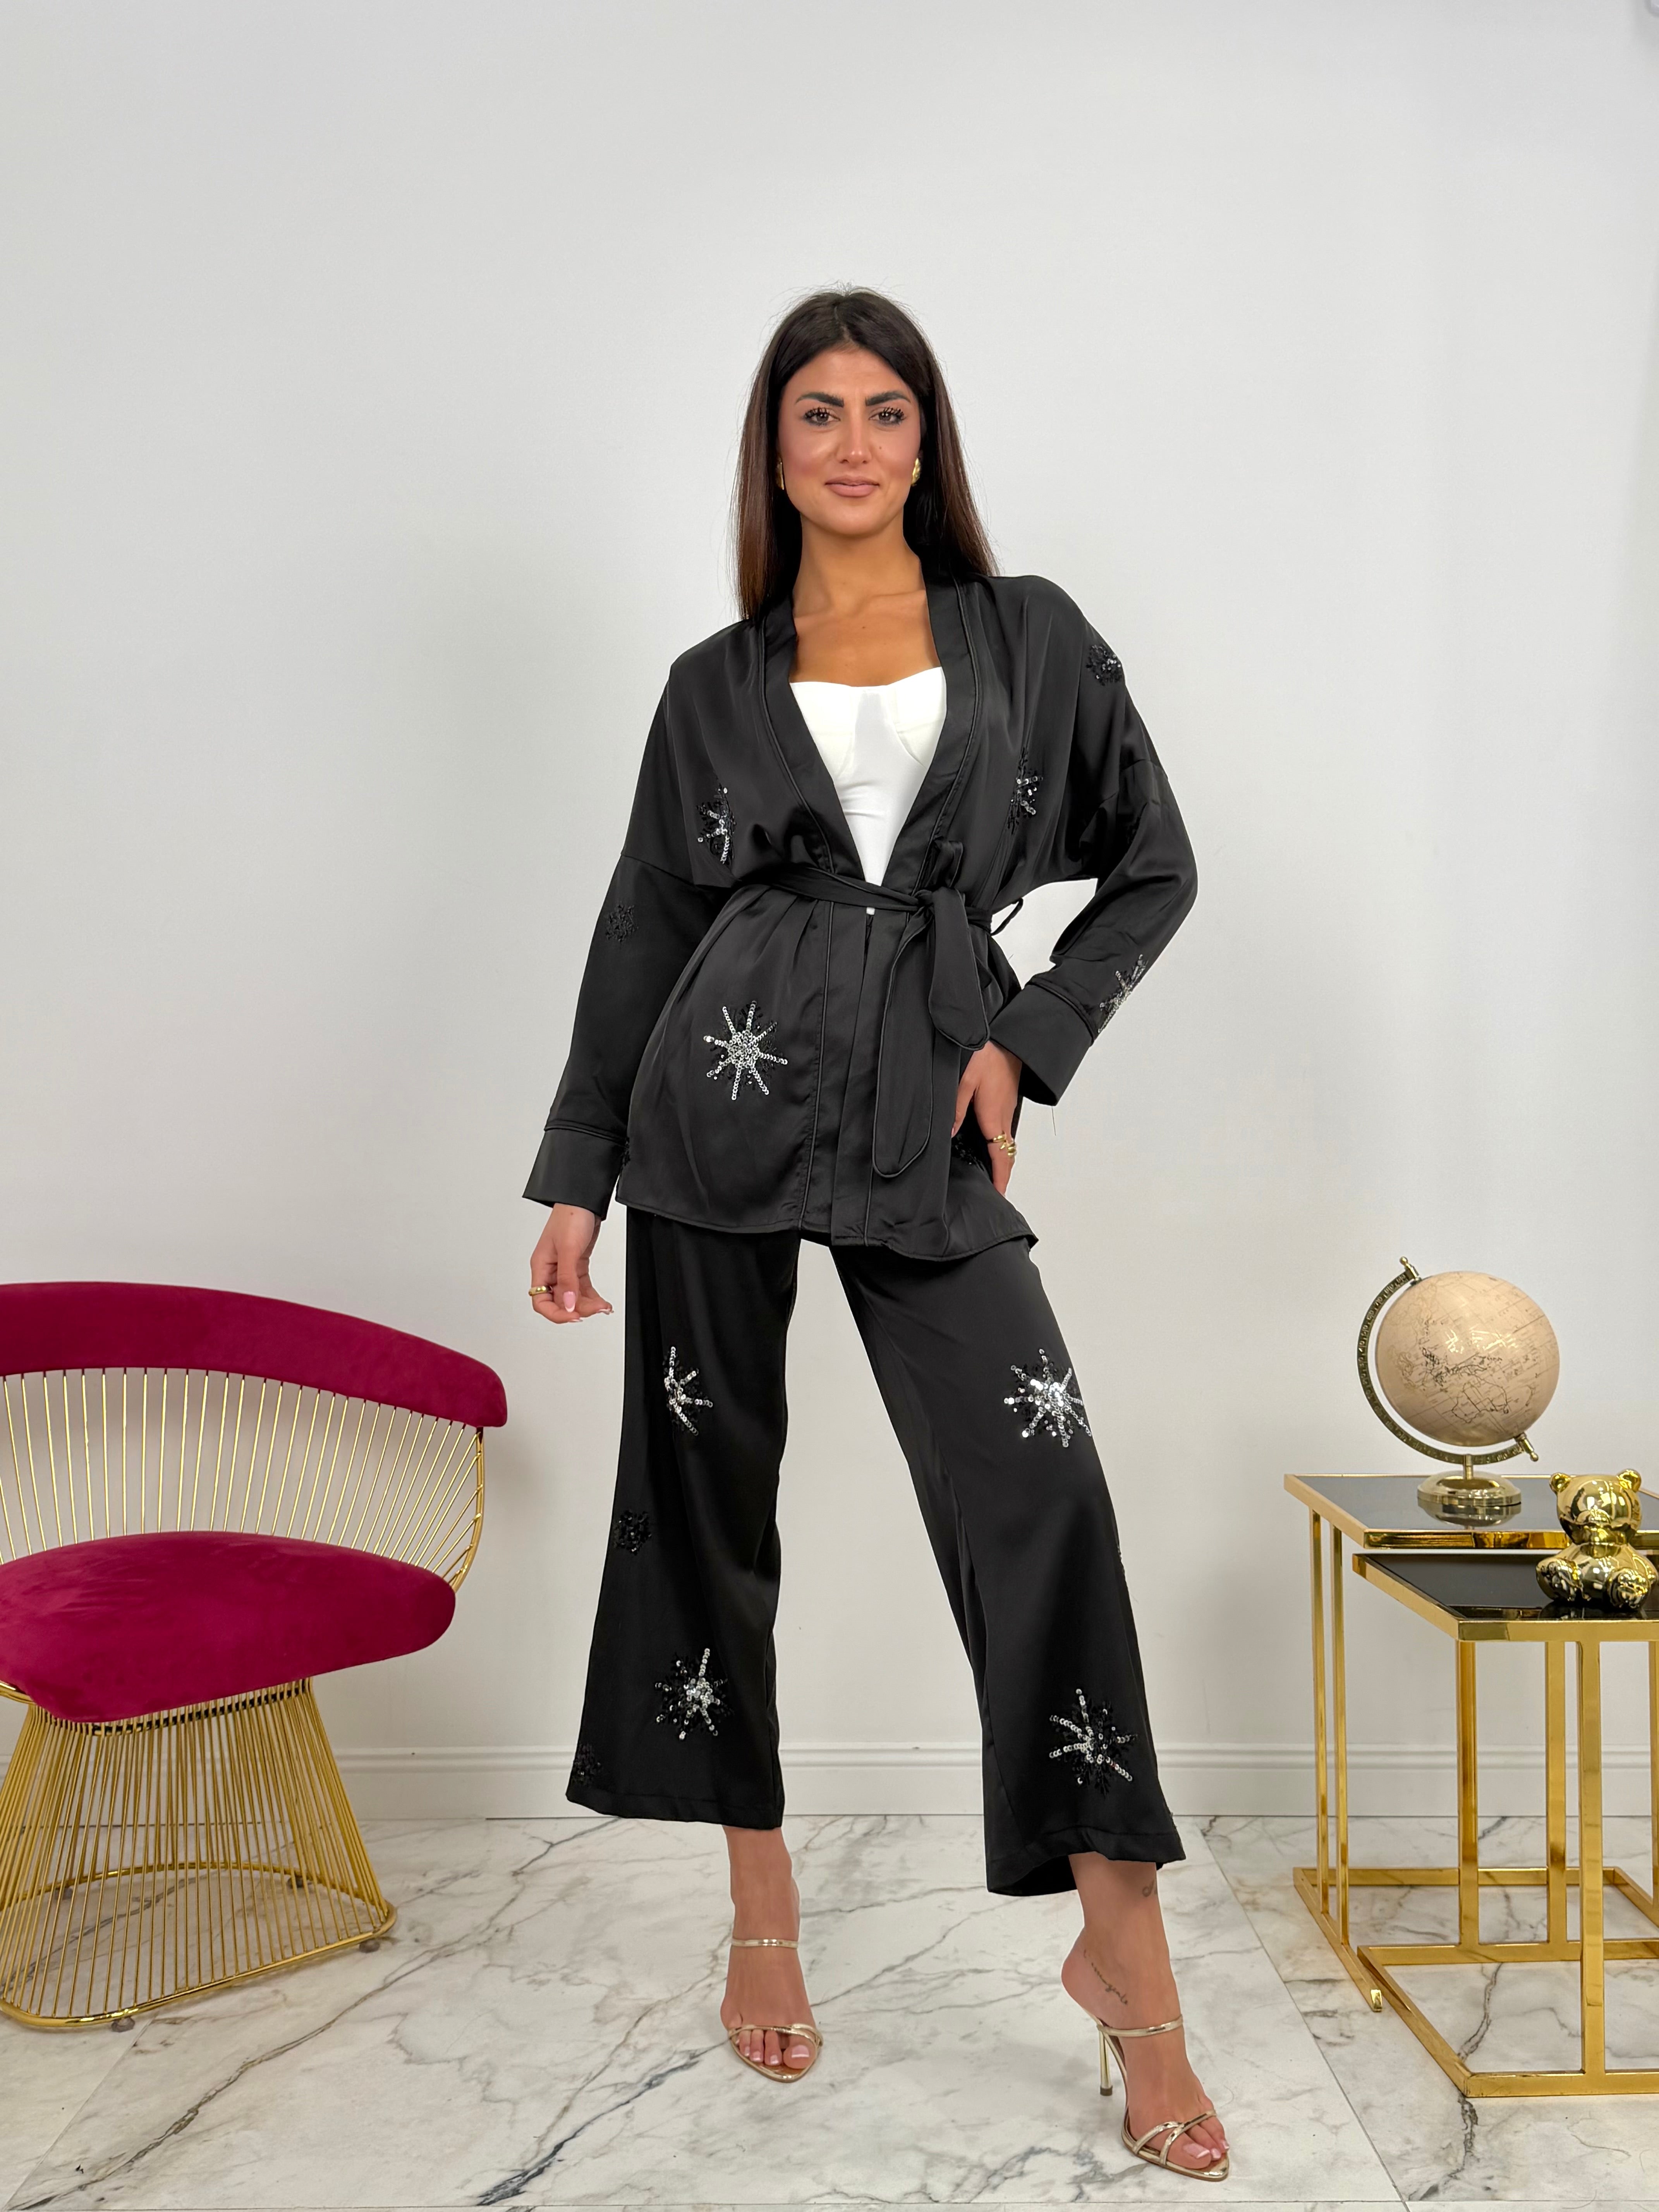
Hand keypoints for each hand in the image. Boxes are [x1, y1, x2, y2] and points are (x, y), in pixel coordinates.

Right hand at [529, 1204, 612, 1323]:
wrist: (583, 1200)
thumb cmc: (570, 1216)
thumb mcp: (569, 1249)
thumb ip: (568, 1279)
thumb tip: (568, 1304)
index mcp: (540, 1267)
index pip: (540, 1301)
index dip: (556, 1313)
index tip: (574, 1316)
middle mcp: (550, 1270)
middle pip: (559, 1301)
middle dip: (577, 1309)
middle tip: (596, 1309)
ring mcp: (563, 1268)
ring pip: (572, 1296)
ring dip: (587, 1304)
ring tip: (603, 1307)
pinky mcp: (576, 1265)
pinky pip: (582, 1287)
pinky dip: (592, 1296)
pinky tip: (602, 1302)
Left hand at [951, 1042, 1023, 1194]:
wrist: (1008, 1040)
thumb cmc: (987, 1056)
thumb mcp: (965, 1081)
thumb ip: (956, 1108)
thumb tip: (950, 1133)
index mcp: (993, 1116)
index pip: (1000, 1155)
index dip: (1000, 1177)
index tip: (999, 1194)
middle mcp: (1004, 1116)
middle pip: (1007, 1153)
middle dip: (1003, 1174)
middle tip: (995, 1190)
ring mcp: (1007, 1109)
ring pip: (1007, 1141)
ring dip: (1002, 1160)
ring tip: (993, 1174)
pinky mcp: (1007, 1101)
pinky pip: (1006, 1129)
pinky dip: (1001, 1144)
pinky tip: (990, 1144)